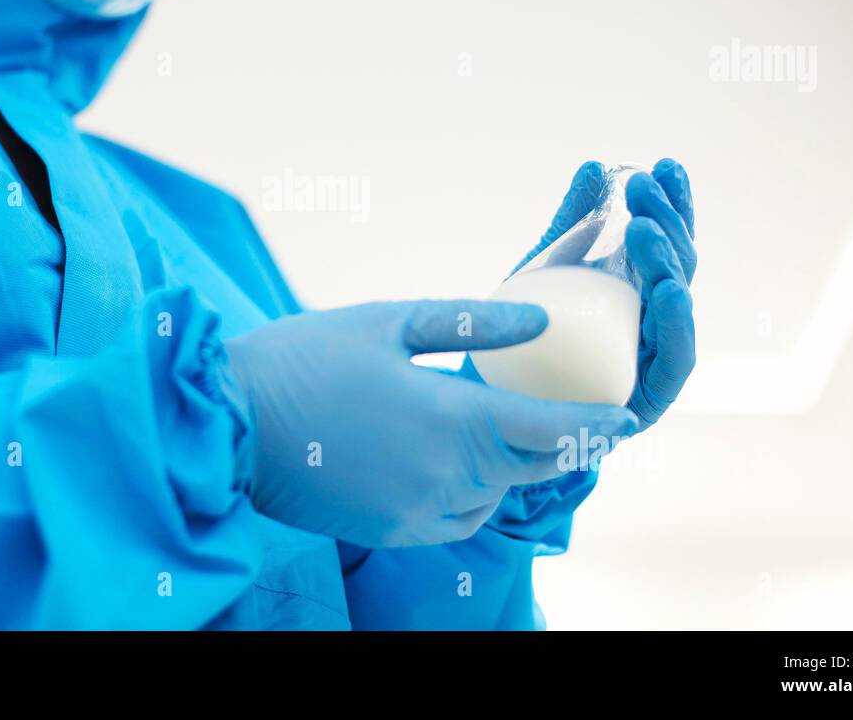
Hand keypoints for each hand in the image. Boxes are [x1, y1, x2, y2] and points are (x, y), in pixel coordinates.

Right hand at [225, 300, 639, 547]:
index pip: (550, 429)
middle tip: (577, 419)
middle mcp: (444, 479)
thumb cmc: (304, 358)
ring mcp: (416, 513)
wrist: (227, 424)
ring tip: (505, 430)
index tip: (625, 414)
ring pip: (494, 496)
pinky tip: (450, 459)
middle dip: (559, 444)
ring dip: (509, 467)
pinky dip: (469, 492)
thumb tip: (540, 322)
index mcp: (451, 421)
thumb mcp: (388, 321)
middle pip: (529, 468)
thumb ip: (472, 323)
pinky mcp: (391, 532)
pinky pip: (454, 518)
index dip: (594, 423)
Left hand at [509, 159, 696, 430]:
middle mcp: (654, 324)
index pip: (666, 241)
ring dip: (669, 264)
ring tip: (648, 230)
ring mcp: (654, 361)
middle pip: (678, 267)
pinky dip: (675, 323)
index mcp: (638, 291)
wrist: (495, 413)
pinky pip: (673, 360)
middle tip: (645, 188)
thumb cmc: (524, 340)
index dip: (673, 205)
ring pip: (678, 306)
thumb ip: (572, 226)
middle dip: (668, 223)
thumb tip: (594, 166)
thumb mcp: (544, 274)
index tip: (665, 166)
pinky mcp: (649, 400)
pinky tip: (668, 290)